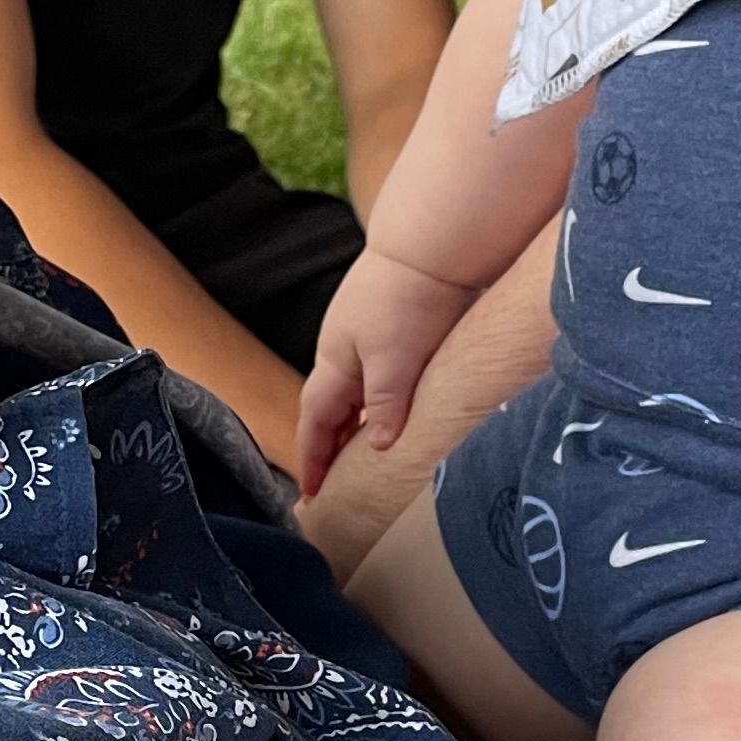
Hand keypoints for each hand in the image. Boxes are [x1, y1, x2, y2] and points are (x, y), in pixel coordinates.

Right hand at [296, 247, 476, 495]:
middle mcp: (343, 354)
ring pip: (354, 397)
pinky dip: (377, 406)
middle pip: (329, 412)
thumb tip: (378, 447)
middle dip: (327, 450)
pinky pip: (377, 381)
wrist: (431, 245)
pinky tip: (396, 416)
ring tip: (365, 463)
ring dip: (354, 429)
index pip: (314, 423)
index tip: (309, 495)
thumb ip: (384, 404)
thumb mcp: (394, 359)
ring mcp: (366, 340)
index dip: (311, 459)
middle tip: (333, 488)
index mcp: (334, 364)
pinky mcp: (393, 330)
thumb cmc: (406, 298)